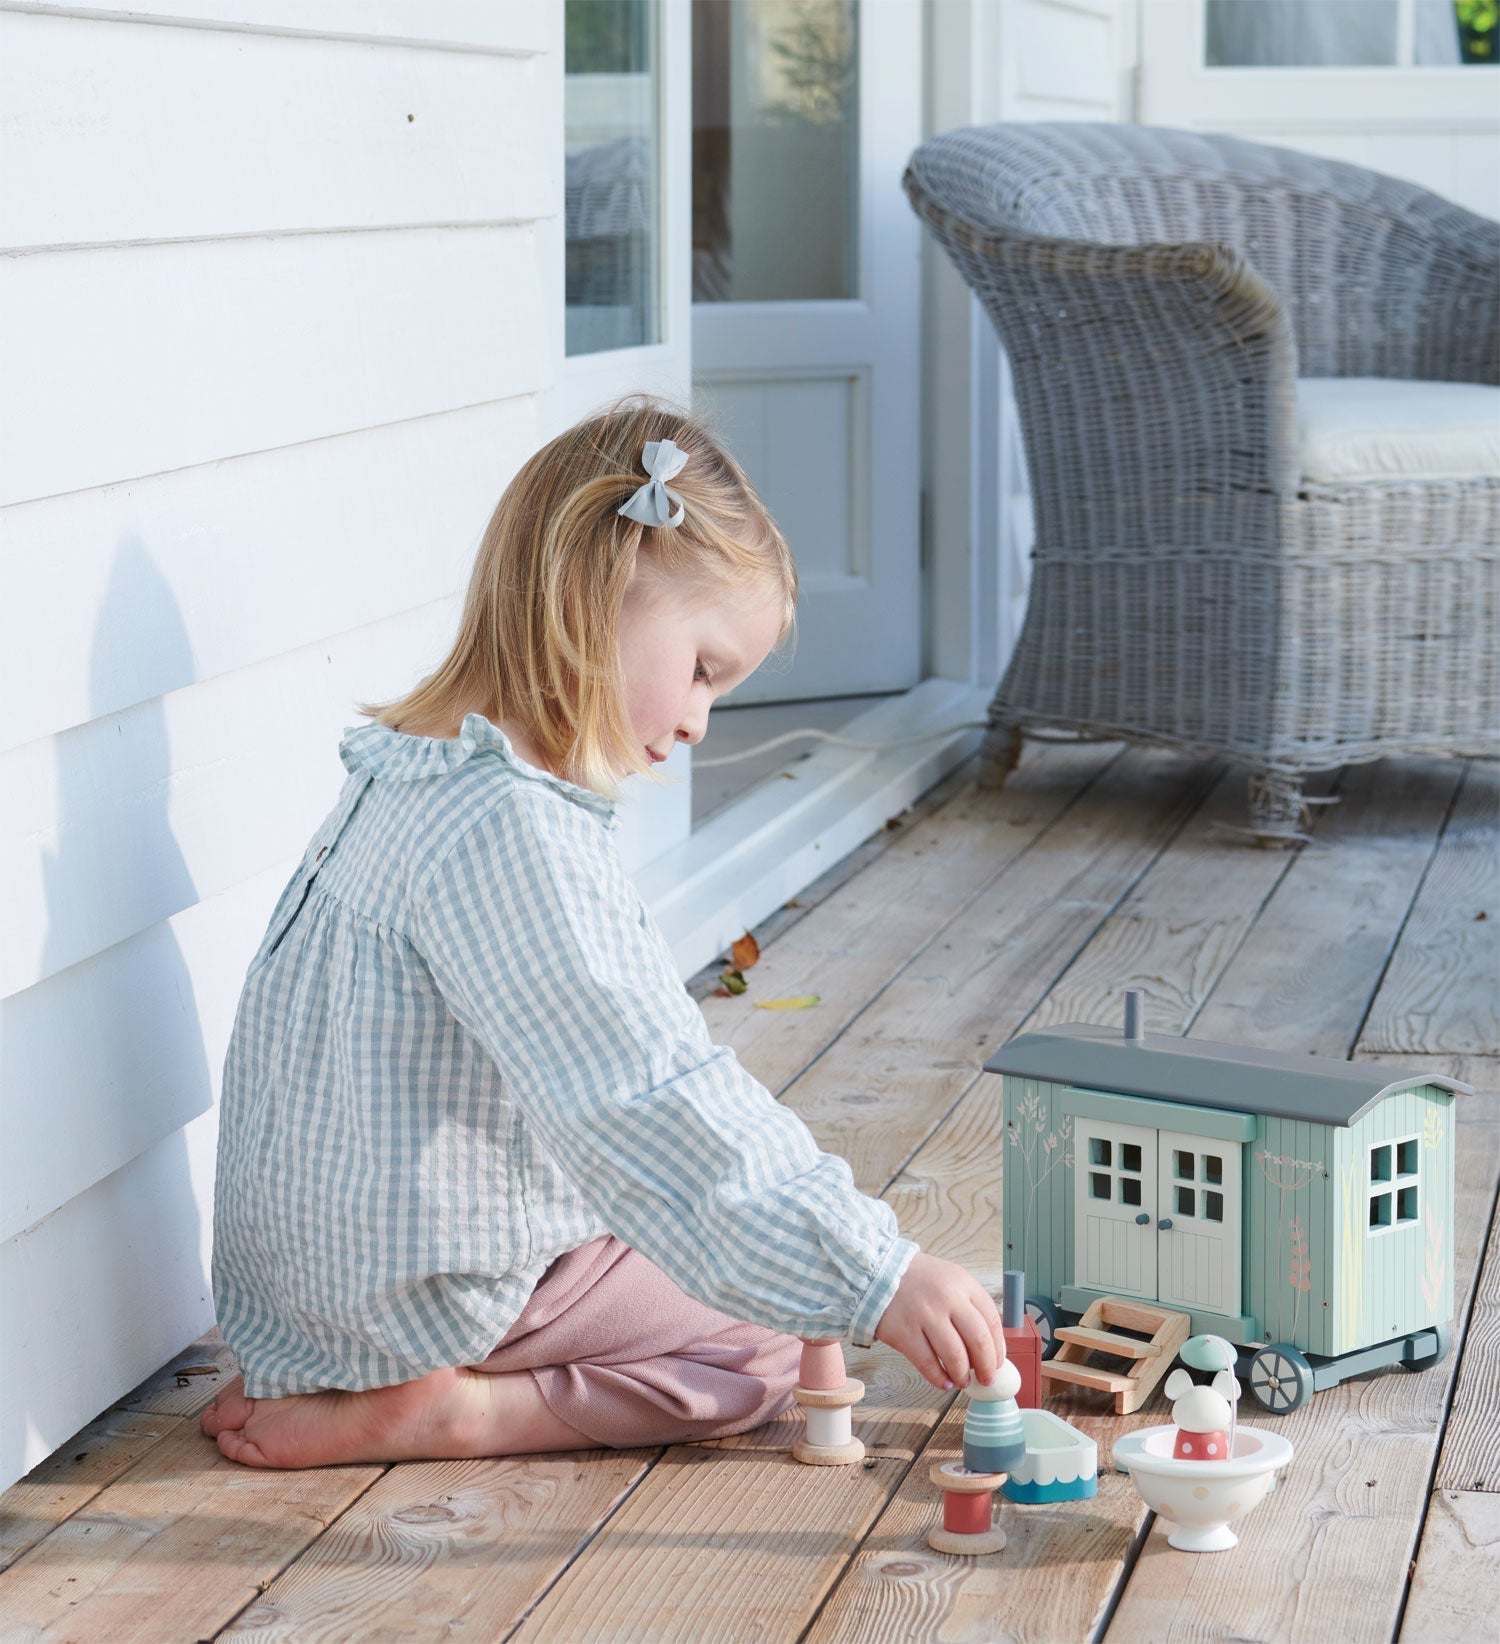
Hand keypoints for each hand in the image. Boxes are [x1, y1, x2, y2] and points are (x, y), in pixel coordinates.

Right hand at [873, 1252, 1004, 1390]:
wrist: (877, 1272)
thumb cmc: (918, 1279)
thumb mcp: (950, 1279)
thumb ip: (970, 1306)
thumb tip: (990, 1346)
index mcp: (962, 1284)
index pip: (991, 1320)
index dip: (998, 1348)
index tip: (997, 1363)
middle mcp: (946, 1298)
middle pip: (978, 1341)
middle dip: (986, 1367)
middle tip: (986, 1379)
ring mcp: (925, 1316)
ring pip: (955, 1356)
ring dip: (963, 1375)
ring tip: (962, 1381)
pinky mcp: (904, 1333)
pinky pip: (928, 1364)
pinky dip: (939, 1378)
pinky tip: (944, 1381)